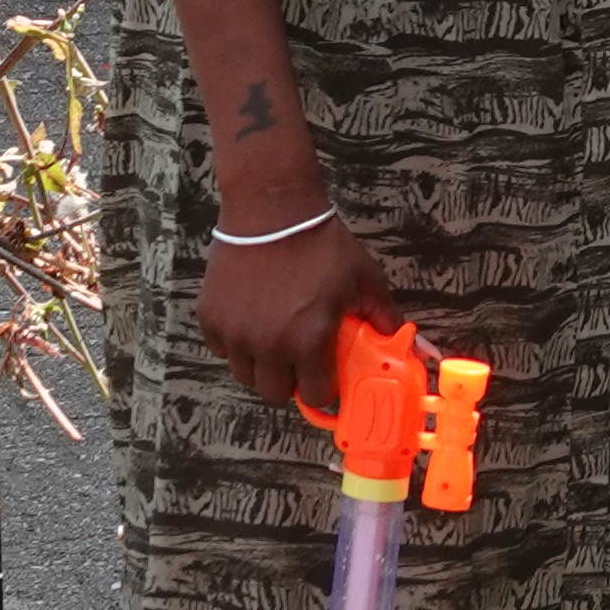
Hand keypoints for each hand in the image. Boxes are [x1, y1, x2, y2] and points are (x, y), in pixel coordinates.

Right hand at [199, 209, 396, 415]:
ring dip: (262, 364)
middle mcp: (268, 346)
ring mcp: (234, 334)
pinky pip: (222, 349)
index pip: (315, 395)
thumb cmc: (324, 247)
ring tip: (277, 336)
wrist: (274, 214)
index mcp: (309, 341)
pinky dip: (236, 343)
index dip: (325, 388)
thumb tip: (399, 340)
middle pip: (274, 392)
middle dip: (291, 381)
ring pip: (246, 374)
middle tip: (302, 358)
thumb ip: (382, 316)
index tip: (328, 376)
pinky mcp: (210, 319)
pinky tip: (253, 319)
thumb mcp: (364, 280)